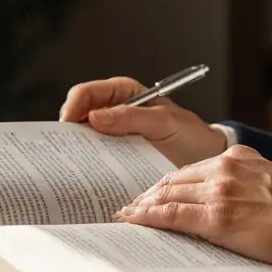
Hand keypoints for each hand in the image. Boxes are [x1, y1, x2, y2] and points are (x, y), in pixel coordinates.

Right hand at [59, 76, 226, 167]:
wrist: (207, 160)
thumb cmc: (190, 134)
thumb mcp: (165, 122)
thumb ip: (133, 117)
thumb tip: (94, 117)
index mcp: (123, 93)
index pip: (88, 92)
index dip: (74, 104)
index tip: (68, 123)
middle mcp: (114, 113)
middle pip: (79, 116)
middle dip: (69, 131)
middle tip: (64, 148)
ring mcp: (114, 137)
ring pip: (84, 141)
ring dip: (77, 152)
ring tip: (72, 166)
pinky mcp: (117, 160)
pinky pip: (96, 161)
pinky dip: (90, 168)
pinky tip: (88, 178)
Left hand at [113, 144, 271, 271]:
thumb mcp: (271, 183)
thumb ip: (243, 184)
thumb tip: (223, 202)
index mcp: (239, 157)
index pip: (191, 169)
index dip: (167, 182)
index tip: (152, 192)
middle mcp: (226, 167)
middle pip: (174, 178)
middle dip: (149, 193)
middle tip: (131, 205)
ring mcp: (221, 190)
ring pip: (168, 194)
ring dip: (143, 205)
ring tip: (128, 215)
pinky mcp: (219, 217)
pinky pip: (172, 215)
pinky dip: (149, 217)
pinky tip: (135, 222)